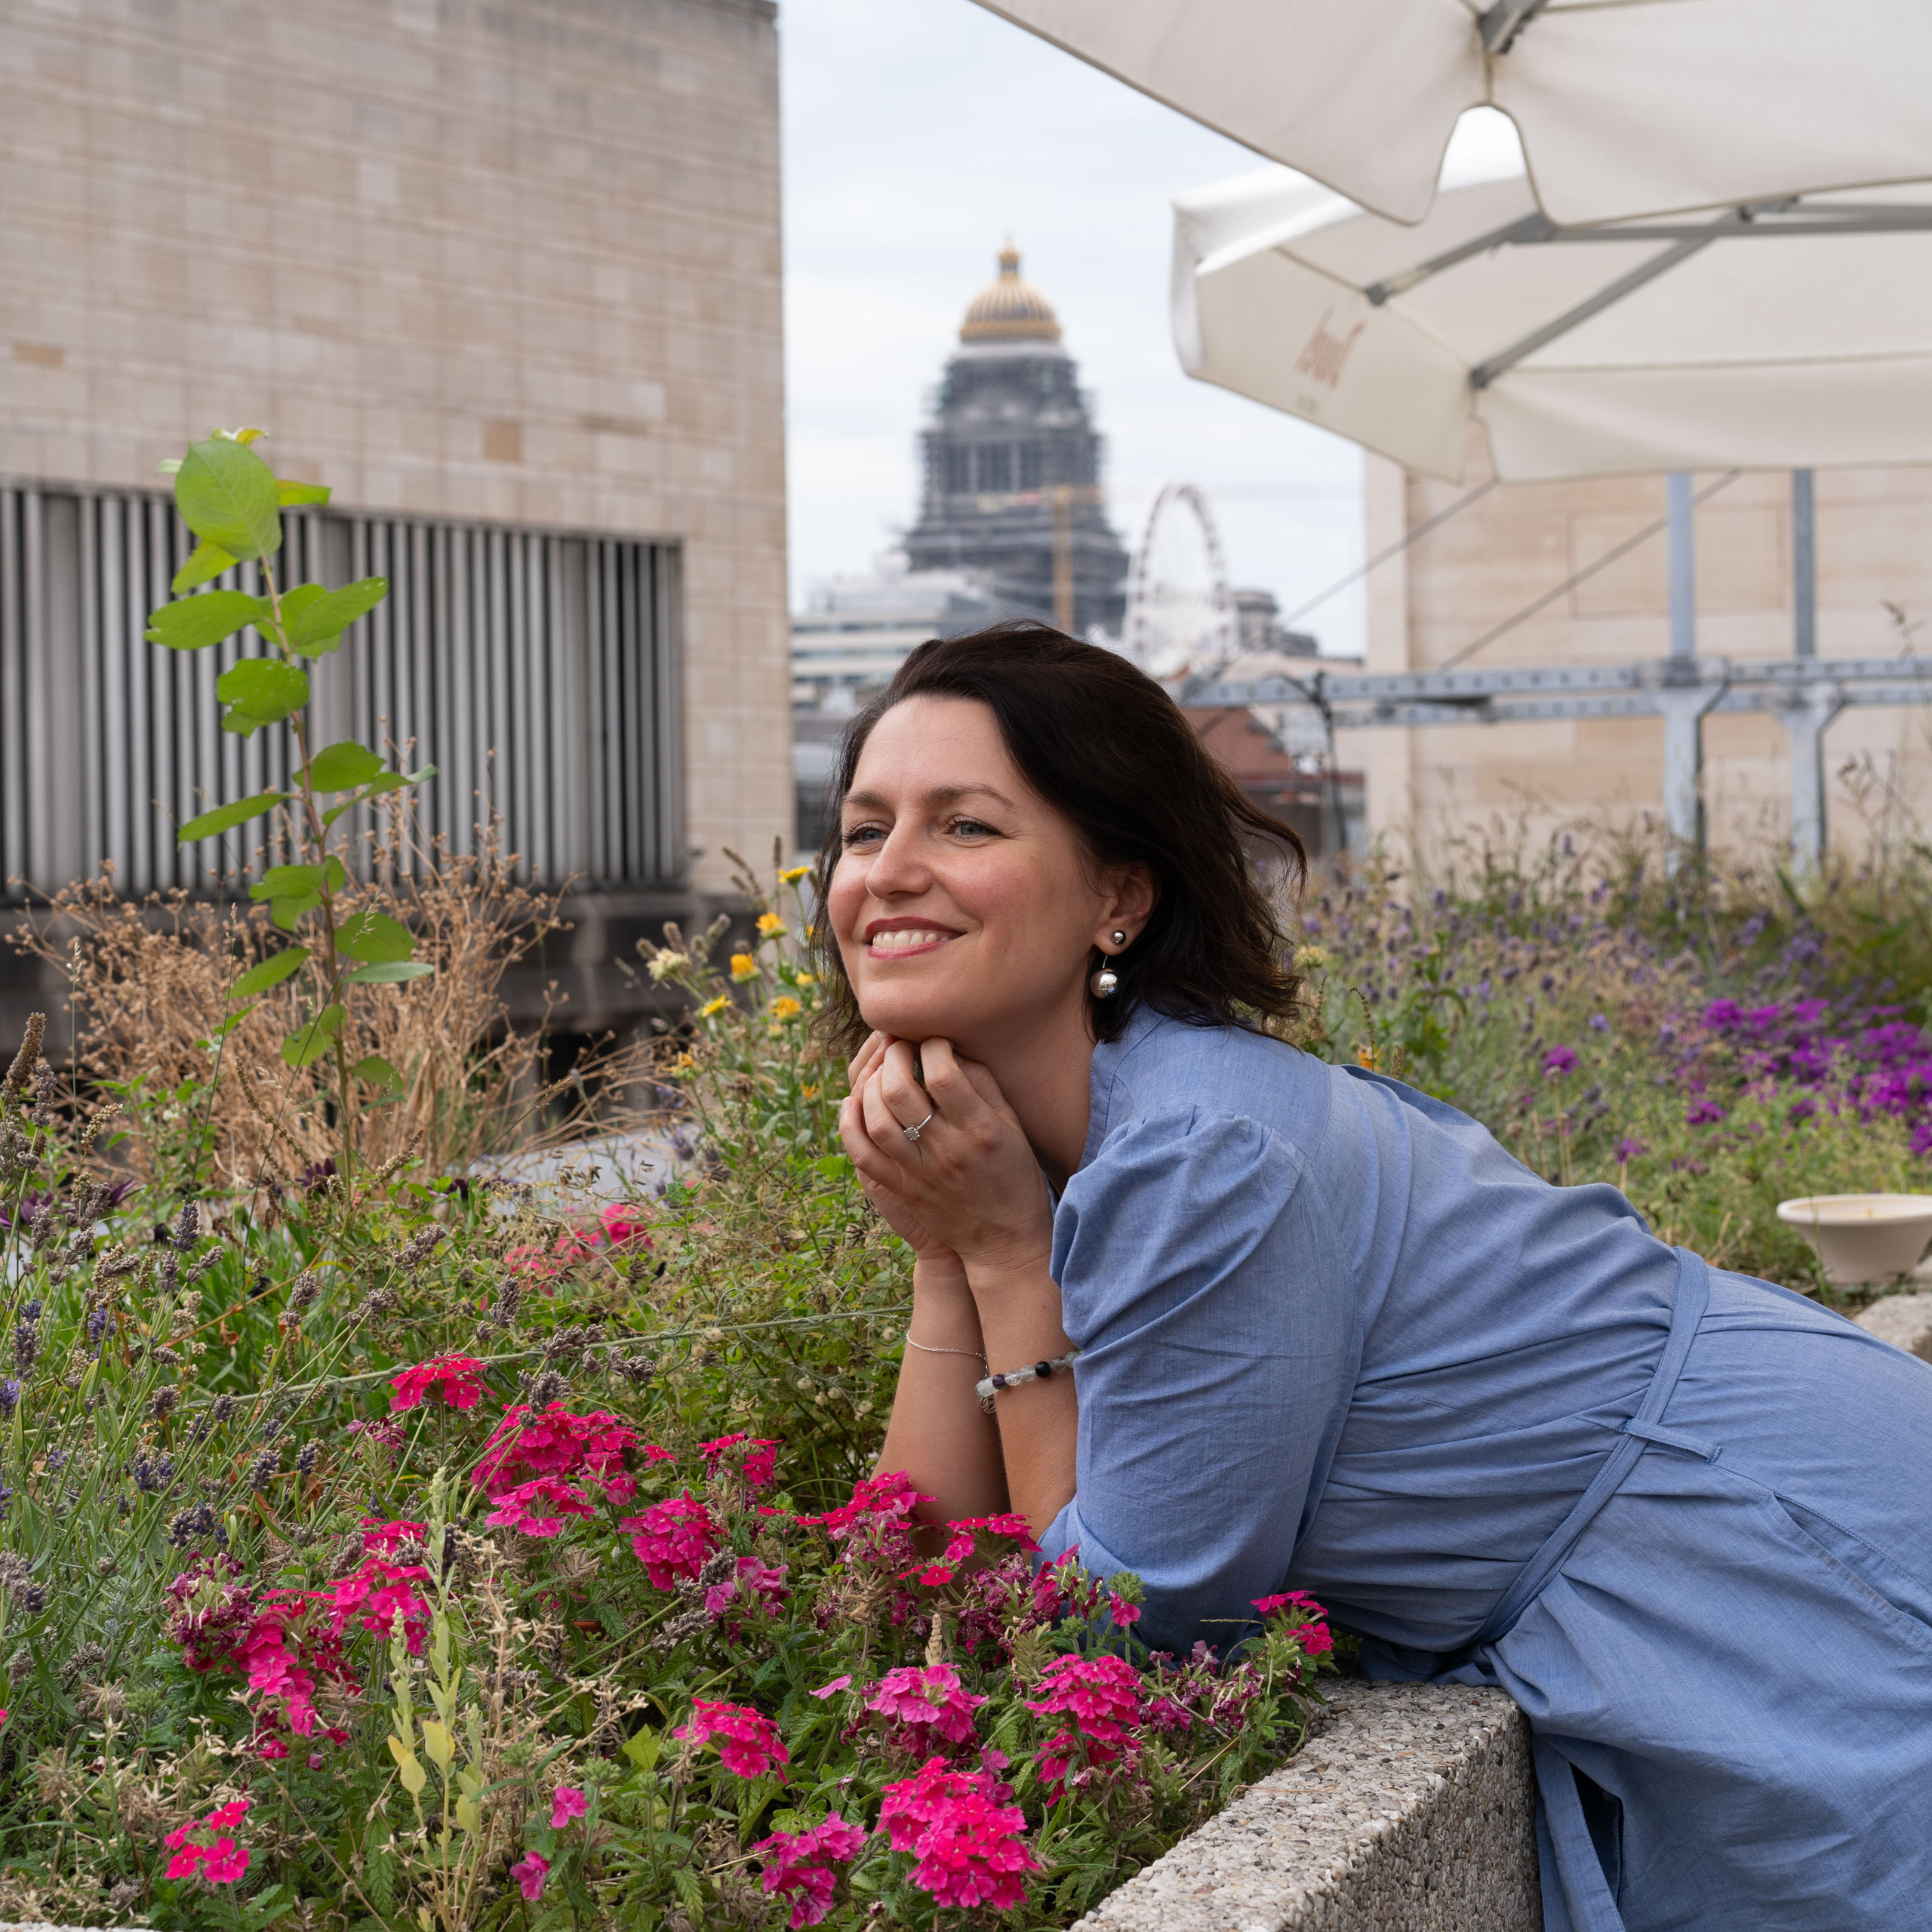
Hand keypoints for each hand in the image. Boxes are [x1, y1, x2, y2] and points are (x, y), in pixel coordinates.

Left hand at [839, 1034, 1054, 1281]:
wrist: (1005, 1242)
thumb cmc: (1015, 1177)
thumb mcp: (1013, 1127)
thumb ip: (984, 1085)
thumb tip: (952, 1050)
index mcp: (980, 1130)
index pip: (944, 1073)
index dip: (932, 1046)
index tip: (934, 1041)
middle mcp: (946, 1149)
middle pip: (900, 1091)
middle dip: (893, 1056)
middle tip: (899, 1045)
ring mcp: (919, 1171)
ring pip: (876, 1119)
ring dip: (870, 1085)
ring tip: (880, 1070)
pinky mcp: (902, 1189)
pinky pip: (863, 1154)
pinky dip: (850, 1124)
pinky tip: (853, 1103)